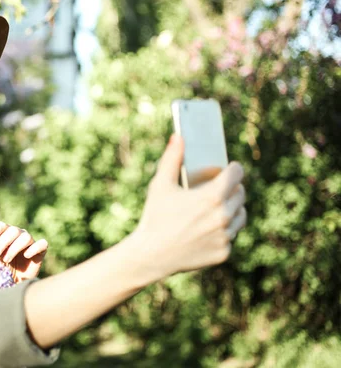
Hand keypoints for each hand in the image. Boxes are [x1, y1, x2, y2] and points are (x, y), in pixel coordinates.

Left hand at [0, 222, 47, 282]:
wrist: (15, 282)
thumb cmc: (3, 269)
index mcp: (6, 234)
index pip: (3, 225)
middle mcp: (19, 235)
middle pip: (13, 230)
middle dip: (3, 242)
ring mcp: (31, 242)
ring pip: (26, 237)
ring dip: (14, 248)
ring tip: (6, 260)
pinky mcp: (41, 251)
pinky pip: (42, 244)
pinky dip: (34, 248)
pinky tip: (26, 255)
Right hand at [132, 134, 246, 276]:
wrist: (151, 255)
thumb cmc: (154, 217)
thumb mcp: (160, 185)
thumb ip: (171, 159)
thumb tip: (178, 137)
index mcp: (211, 197)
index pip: (236, 174)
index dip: (233, 168)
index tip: (230, 168)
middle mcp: (223, 216)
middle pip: (240, 194)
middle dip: (232, 188)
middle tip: (220, 187)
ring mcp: (225, 236)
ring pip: (240, 215)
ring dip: (232, 208)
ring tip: (219, 206)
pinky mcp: (223, 252)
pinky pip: (231, 235)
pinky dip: (224, 230)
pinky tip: (210, 227)